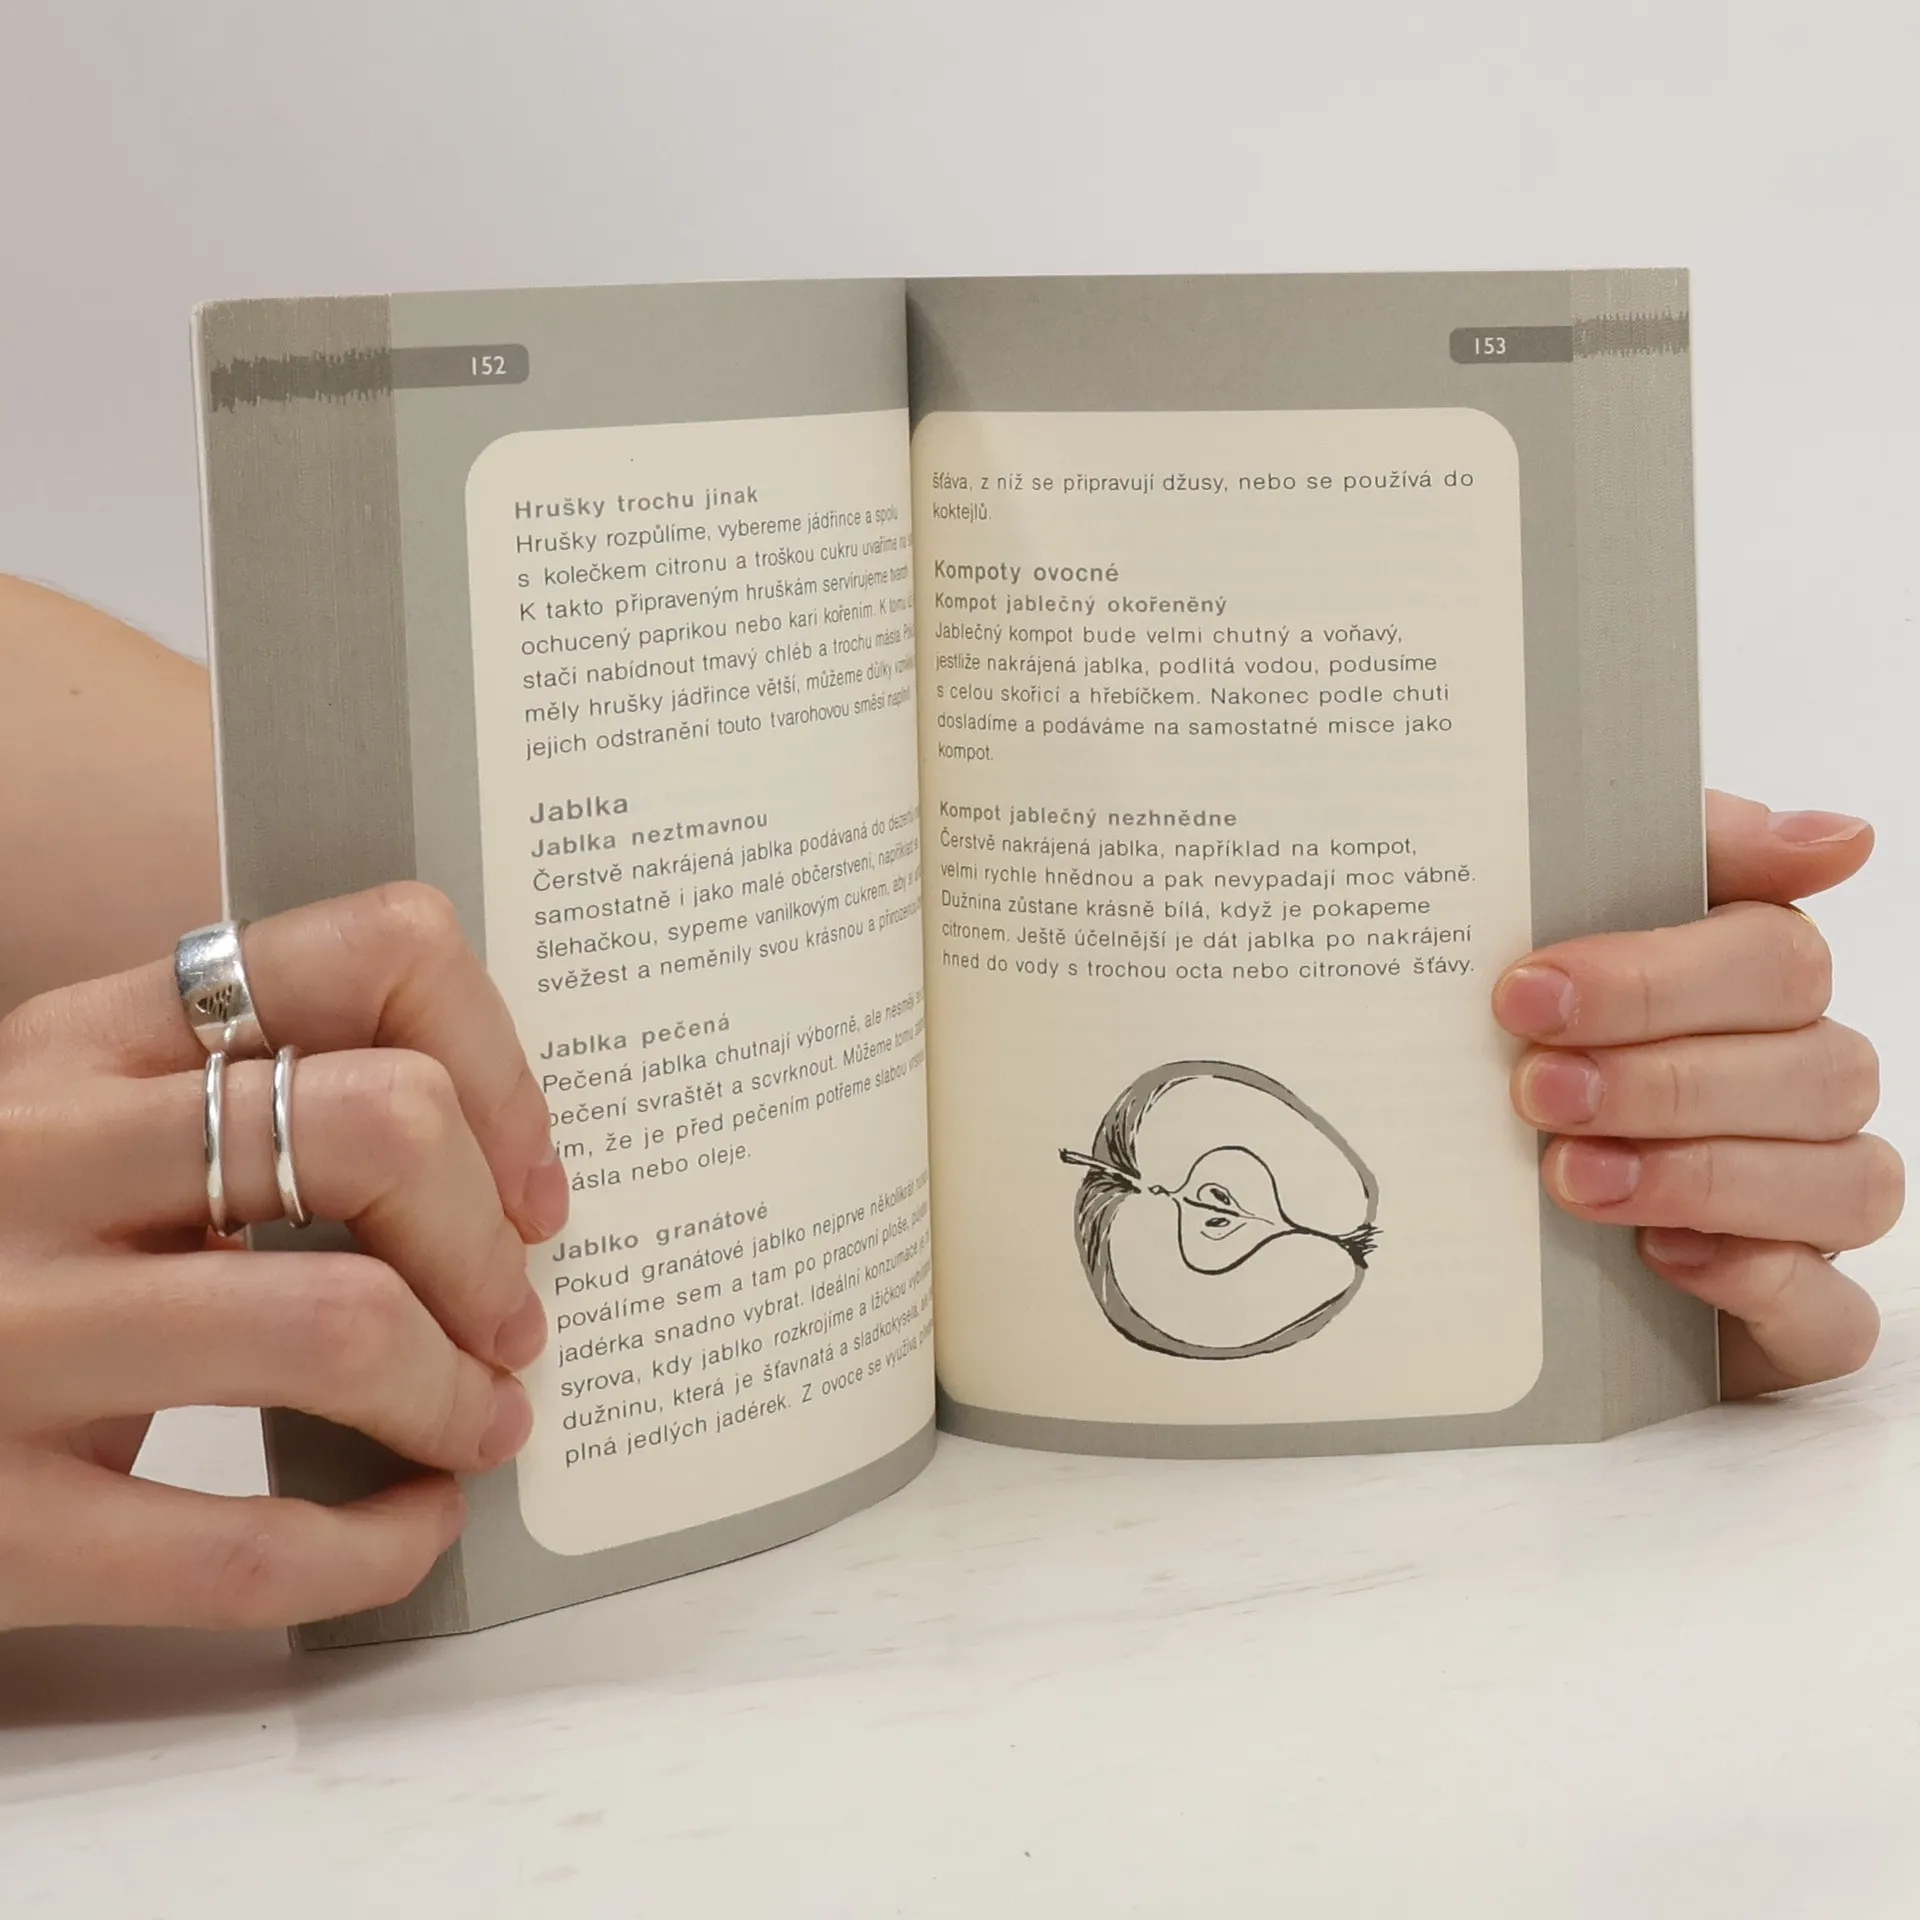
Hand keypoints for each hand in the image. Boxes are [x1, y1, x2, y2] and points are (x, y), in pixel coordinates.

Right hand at [0, 884, 568, 1629]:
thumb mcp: (86, 1127)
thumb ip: (249, 1105)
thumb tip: (504, 1181)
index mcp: (88, 1037)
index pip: (370, 954)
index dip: (502, 1069)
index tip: (531, 1180)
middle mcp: (39, 1154)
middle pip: (383, 1126)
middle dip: (487, 1239)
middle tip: (508, 1312)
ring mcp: (6, 1335)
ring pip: (338, 1322)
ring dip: (456, 1389)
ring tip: (478, 1417)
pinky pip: (245, 1543)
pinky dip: (380, 1545)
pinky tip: (413, 1528)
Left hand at [1493, 793, 1901, 1396]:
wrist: (1475, 1217)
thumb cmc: (1537, 1049)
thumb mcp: (1567, 935)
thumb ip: (1684, 857)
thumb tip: (1843, 837)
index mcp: (1756, 990)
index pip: (1774, 955)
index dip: (1655, 975)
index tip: (1528, 991)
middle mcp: (1803, 1091)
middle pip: (1810, 1068)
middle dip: (1662, 1079)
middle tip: (1536, 1089)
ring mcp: (1812, 1207)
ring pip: (1842, 1183)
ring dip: (1701, 1176)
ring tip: (1570, 1176)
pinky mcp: (1797, 1318)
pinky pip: (1833, 1315)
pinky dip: (1759, 1284)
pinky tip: (1666, 1257)